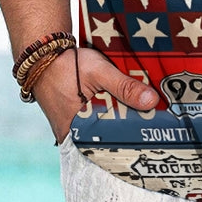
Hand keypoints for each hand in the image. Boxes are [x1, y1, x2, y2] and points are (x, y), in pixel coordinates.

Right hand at [32, 46, 158, 143]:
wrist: (43, 56)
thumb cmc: (66, 64)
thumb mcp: (99, 72)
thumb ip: (124, 86)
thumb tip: (151, 101)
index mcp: (75, 132)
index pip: (109, 146)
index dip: (132, 141)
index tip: (154, 137)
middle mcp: (73, 135)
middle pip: (108, 137)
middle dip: (130, 130)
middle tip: (158, 126)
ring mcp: (74, 126)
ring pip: (104, 128)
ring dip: (122, 120)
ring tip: (149, 116)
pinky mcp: (76, 116)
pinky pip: (97, 119)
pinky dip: (111, 112)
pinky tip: (130, 106)